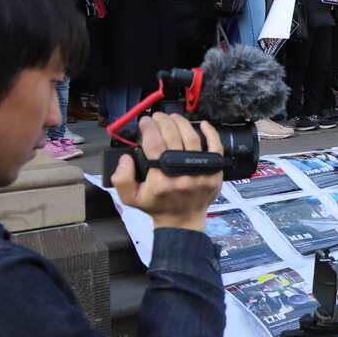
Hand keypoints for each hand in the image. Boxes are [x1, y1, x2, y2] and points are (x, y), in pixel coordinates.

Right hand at [111, 113, 224, 231]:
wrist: (183, 220)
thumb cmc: (157, 206)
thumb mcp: (131, 198)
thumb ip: (121, 178)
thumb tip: (126, 158)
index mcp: (161, 179)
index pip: (154, 144)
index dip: (149, 128)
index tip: (145, 121)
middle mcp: (182, 174)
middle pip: (173, 137)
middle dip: (163, 121)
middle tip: (157, 116)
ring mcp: (201, 171)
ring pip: (192, 138)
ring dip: (181, 122)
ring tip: (172, 117)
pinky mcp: (214, 171)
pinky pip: (216, 147)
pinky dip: (210, 132)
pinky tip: (202, 124)